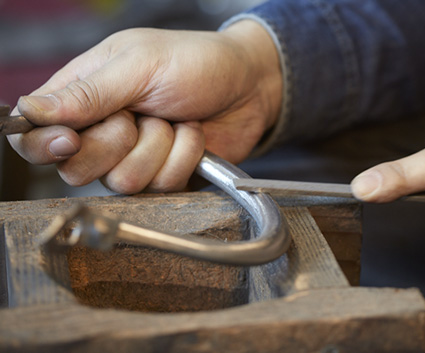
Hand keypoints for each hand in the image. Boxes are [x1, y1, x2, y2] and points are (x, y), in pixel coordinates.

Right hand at [8, 20, 281, 193]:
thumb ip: (89, 92)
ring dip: (159, 147)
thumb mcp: (141, 64)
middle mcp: (102, 132)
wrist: (248, 87)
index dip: (44, 146)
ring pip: (123, 181)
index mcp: (84, 95)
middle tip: (142, 114)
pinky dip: (183, 157)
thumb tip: (31, 110)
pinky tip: (192, 135)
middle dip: (117, 142)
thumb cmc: (197, 62)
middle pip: (75, 169)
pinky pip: (161, 186)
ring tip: (174, 119)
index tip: (70, 141)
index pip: (35, 134)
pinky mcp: (163, 176)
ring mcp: (133, 158)